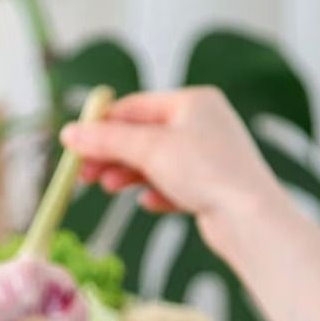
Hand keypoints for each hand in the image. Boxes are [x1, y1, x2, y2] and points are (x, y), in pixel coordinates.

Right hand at [61, 87, 290, 256]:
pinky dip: (157, 192)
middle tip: (84, 174)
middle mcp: (205, 124)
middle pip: (144, 135)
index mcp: (194, 102)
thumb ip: (107, 140)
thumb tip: (69, 133)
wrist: (250, 218)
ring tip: (108, 188)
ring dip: (129, 174)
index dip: (102, 125)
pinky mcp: (214, 187)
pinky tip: (147, 203)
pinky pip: (176, 185)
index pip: (136, 106)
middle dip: (112, 154)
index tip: (74, 145)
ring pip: (158, 162)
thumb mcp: (149, 149)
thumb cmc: (206, 172)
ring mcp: (211, 157)